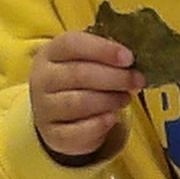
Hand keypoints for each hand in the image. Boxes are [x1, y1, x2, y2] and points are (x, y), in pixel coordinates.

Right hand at [29, 28, 138, 165]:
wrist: (58, 115)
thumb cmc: (78, 81)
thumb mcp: (87, 62)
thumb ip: (106, 57)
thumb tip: (133, 59)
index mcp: (51, 53)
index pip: (72, 44)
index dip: (102, 50)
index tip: (129, 58)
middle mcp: (42, 79)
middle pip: (78, 74)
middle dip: (114, 77)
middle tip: (137, 80)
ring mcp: (44, 109)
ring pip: (78, 103)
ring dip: (109, 100)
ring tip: (125, 98)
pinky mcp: (52, 135)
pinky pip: (76, 131)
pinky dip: (99, 125)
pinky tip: (112, 118)